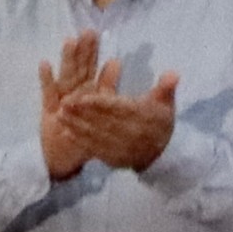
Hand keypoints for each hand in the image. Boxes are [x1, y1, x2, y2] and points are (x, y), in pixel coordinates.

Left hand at [40, 34, 181, 177]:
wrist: (162, 154)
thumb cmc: (160, 122)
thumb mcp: (166, 103)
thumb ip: (166, 87)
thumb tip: (174, 73)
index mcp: (141, 118)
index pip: (118, 110)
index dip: (99, 104)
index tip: (82, 97)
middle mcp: (129, 134)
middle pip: (102, 122)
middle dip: (82, 113)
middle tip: (64, 102)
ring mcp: (120, 148)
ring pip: (95, 135)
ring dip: (76, 125)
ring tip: (59, 114)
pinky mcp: (112, 158)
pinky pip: (94, 149)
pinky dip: (80, 140)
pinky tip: (66, 131)